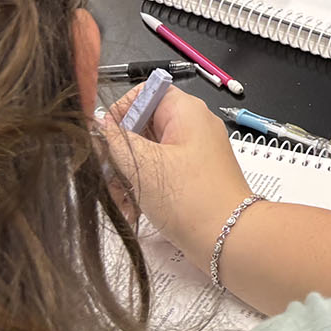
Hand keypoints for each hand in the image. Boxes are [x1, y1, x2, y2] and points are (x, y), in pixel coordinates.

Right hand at [100, 80, 253, 266]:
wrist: (230, 238)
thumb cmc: (188, 197)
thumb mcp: (144, 166)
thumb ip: (116, 141)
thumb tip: (101, 124)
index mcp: (186, 111)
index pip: (146, 93)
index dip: (121, 111)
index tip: (104, 138)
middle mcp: (192, 126)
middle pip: (143, 127)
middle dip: (120, 154)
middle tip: (108, 179)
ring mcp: (194, 153)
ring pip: (148, 154)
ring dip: (128, 177)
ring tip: (122, 203)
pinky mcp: (193, 177)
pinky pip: (160, 173)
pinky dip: (144, 189)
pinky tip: (133, 212)